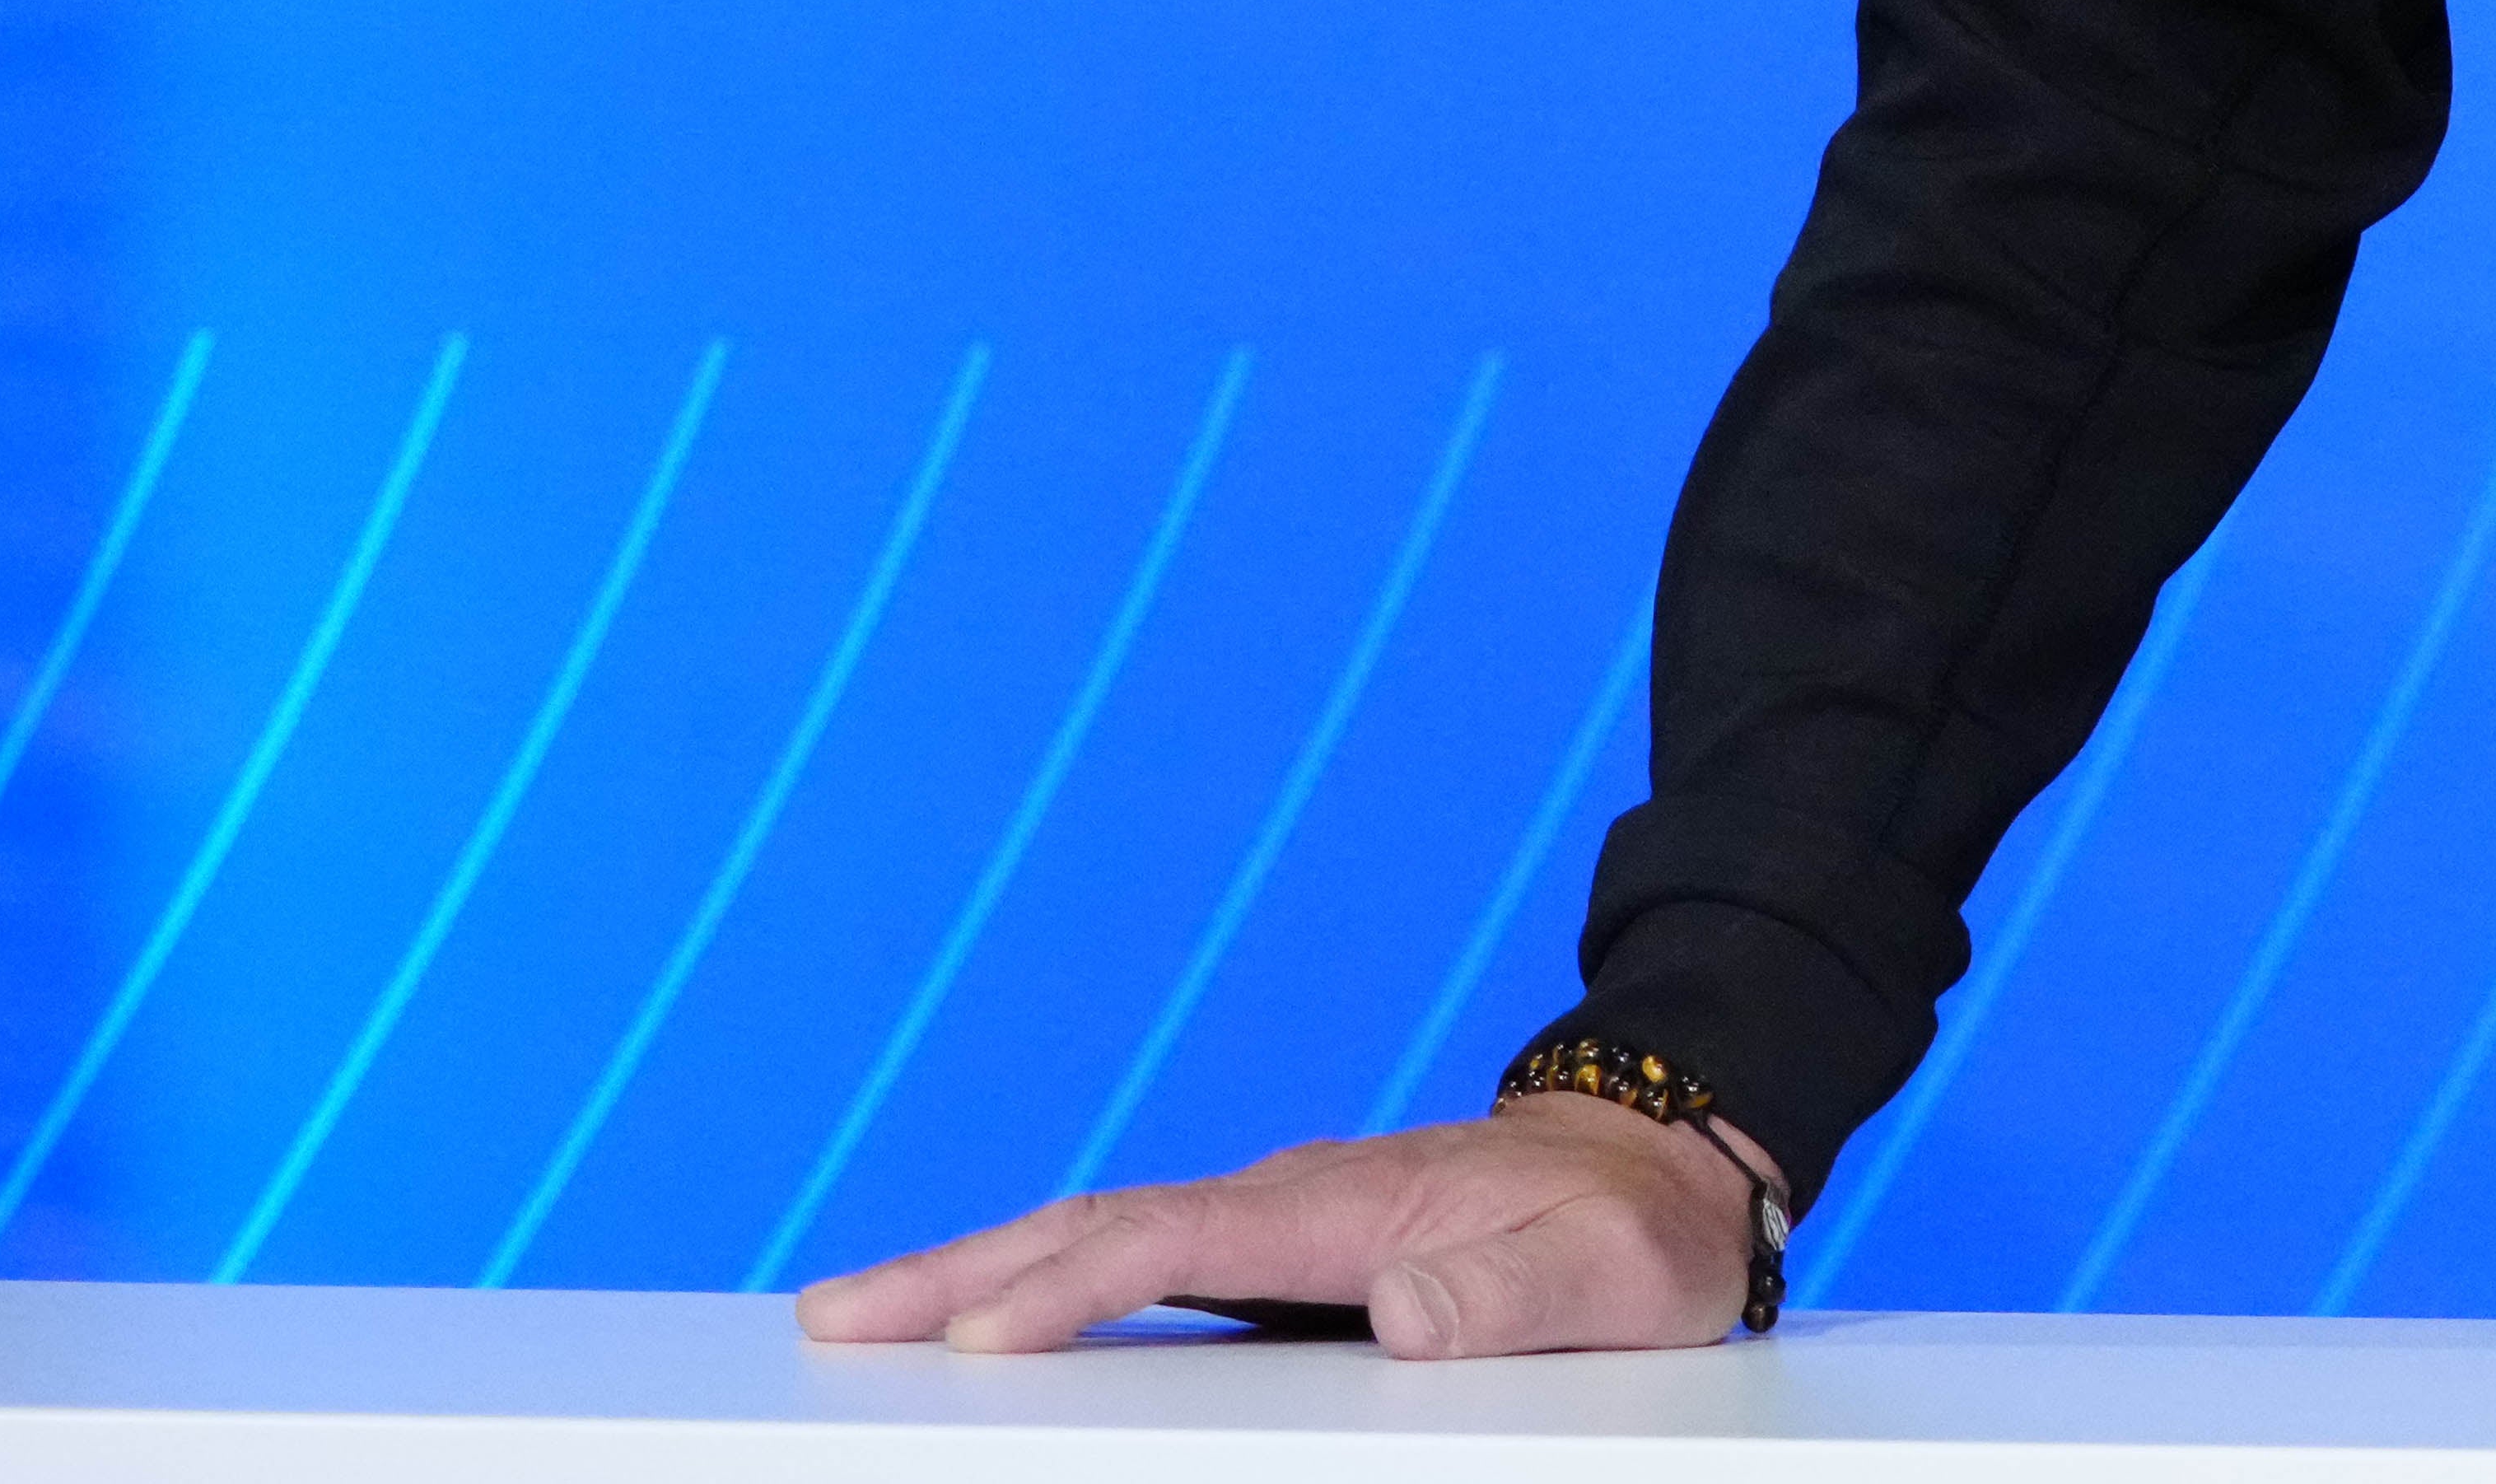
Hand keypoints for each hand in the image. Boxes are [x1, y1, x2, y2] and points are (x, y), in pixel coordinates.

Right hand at [790, 1093, 1774, 1356]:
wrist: (1658, 1161)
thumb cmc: (1633, 1233)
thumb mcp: (1611, 1276)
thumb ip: (1514, 1294)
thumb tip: (1403, 1312)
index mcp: (1360, 1205)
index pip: (1189, 1239)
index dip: (1081, 1284)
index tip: (984, 1333)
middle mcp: (1296, 1196)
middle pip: (1104, 1224)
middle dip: (966, 1268)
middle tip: (837, 1315)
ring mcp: (1276, 1217)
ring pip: (1103, 1235)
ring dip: (980, 1270)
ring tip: (858, 1316)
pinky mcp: (1274, 1248)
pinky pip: (1137, 1259)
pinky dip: (1044, 1280)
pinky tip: (981, 1321)